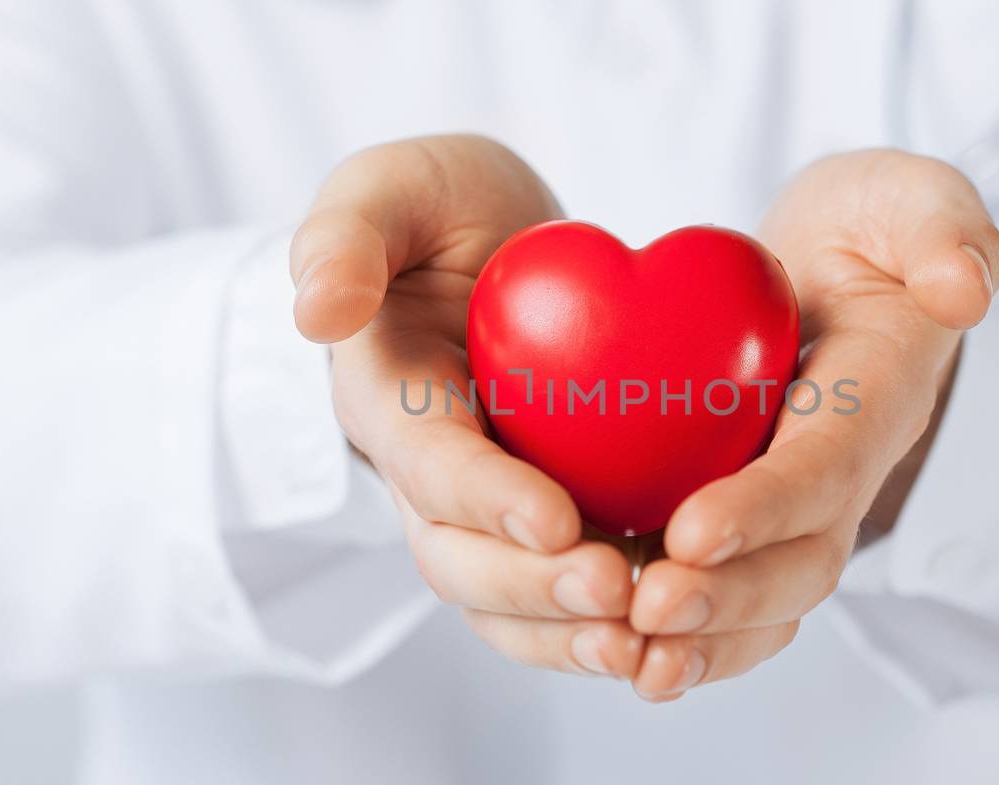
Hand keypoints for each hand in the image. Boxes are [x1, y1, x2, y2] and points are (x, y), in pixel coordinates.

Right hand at [290, 135, 642, 678]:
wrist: (488, 248)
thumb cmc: (434, 212)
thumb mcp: (389, 191)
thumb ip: (346, 234)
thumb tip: (319, 311)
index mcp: (388, 399)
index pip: (426, 464)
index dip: (484, 498)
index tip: (557, 519)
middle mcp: (427, 475)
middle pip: (460, 561)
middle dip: (532, 588)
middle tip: (618, 589)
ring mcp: (485, 511)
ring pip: (509, 603)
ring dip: (570, 634)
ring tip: (650, 643)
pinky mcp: (547, 522)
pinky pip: (564, 597)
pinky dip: (611, 628)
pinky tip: (679, 636)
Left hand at [626, 150, 998, 700]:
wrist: (841, 272)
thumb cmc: (869, 229)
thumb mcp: (907, 198)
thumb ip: (943, 226)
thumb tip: (961, 290)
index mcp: (879, 397)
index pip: (828, 466)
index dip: (767, 506)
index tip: (692, 531)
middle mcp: (844, 471)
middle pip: (803, 560)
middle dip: (730, 596)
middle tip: (649, 609)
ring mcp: (801, 509)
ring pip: (768, 601)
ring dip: (707, 642)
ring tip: (632, 661)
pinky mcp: (753, 522)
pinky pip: (733, 599)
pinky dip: (690, 639)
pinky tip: (622, 658)